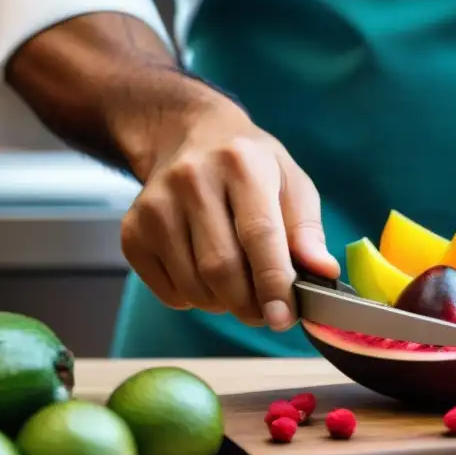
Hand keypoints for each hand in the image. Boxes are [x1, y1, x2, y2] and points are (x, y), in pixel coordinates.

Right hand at [119, 94, 338, 330]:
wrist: (188, 137)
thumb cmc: (251, 167)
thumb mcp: (291, 183)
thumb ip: (307, 231)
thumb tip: (323, 274)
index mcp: (241, 164)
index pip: (258, 235)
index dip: (273, 283)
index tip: (284, 317)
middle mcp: (192, 180)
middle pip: (221, 267)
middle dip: (250, 303)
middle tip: (267, 312)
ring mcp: (155, 206)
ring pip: (193, 286)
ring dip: (223, 303)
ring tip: (239, 287)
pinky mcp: (133, 231)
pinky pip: (168, 291)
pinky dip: (194, 300)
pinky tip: (205, 277)